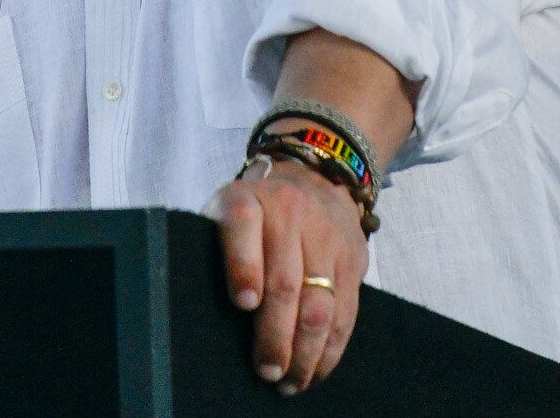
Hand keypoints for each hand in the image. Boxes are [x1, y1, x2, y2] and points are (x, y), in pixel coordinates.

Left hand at [205, 156, 367, 394]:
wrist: (313, 177)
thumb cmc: (255, 212)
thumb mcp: (226, 211)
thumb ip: (219, 250)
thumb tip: (206, 316)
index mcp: (246, 199)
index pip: (243, 225)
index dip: (244, 266)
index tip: (243, 304)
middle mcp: (289, 212)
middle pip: (285, 282)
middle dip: (275, 335)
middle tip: (266, 370)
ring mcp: (325, 236)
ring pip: (320, 304)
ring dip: (305, 352)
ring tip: (289, 382)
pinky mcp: (353, 259)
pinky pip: (346, 313)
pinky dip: (331, 349)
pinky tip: (315, 370)